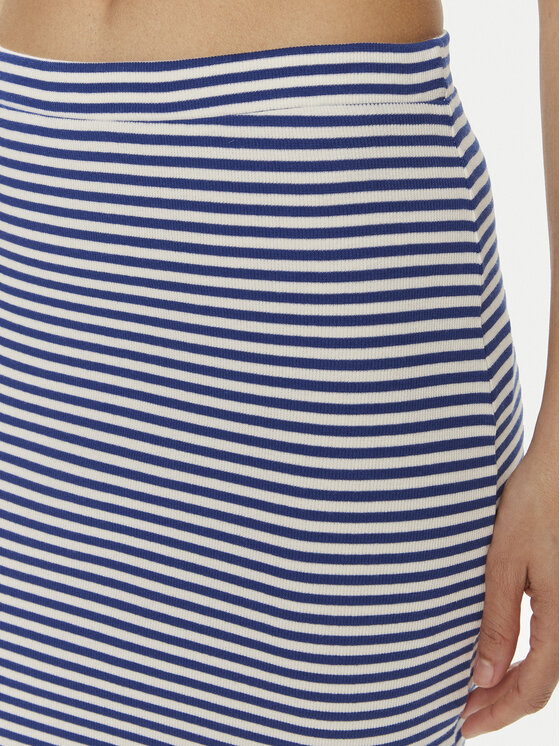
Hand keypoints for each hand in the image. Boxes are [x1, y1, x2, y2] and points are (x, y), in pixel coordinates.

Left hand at [460, 440, 557, 738]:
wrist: (558, 472)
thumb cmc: (532, 508)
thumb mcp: (505, 565)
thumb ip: (497, 623)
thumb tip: (481, 677)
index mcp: (559, 622)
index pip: (529, 689)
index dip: (496, 713)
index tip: (463, 725)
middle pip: (539, 684)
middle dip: (500, 705)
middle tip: (462, 714)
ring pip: (544, 666)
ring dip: (509, 685)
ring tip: (473, 693)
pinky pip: (546, 643)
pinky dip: (520, 660)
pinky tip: (496, 658)